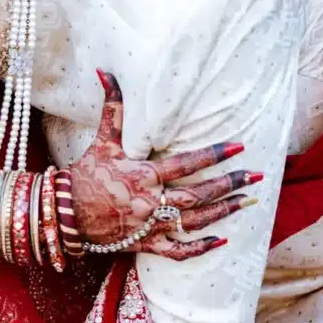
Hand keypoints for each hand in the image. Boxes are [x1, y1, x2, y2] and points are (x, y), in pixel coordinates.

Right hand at [69, 71, 262, 259]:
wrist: (65, 213)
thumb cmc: (85, 174)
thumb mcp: (102, 140)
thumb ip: (112, 107)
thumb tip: (106, 71)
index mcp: (144, 174)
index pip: (186, 163)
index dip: (214, 154)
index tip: (239, 147)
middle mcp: (151, 201)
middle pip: (199, 193)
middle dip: (230, 184)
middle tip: (256, 177)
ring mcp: (150, 225)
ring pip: (195, 221)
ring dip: (223, 211)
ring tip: (248, 201)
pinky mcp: (146, 244)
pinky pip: (178, 251)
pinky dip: (200, 248)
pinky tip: (221, 240)